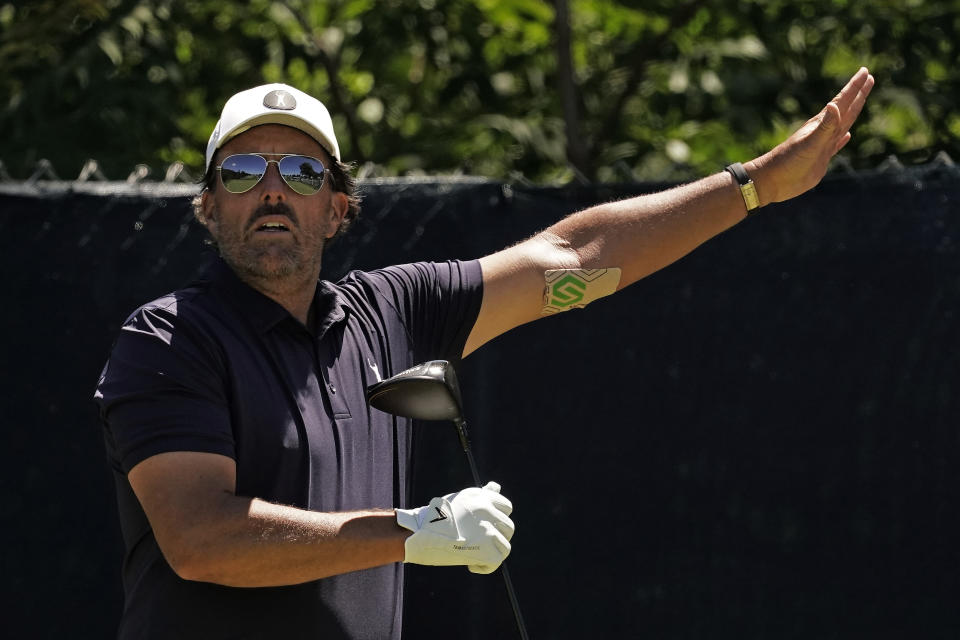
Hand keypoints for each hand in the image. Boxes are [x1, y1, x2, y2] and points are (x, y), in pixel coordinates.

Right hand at [396, 481, 514, 573]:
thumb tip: (496, 486)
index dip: (497, 518)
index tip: (484, 526)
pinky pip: (496, 562)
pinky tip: (472, 564)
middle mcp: (487, 512)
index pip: (506, 506)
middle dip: (496, 535)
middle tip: (478, 541)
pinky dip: (485, 566)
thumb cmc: (436, 516)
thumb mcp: (460, 499)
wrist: (416, 534)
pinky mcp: (485, 551)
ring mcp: (488, 532)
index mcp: (482, 498)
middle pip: (508, 526)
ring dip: (492, 551)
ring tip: (476, 552)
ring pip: (505, 545)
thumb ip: (482, 495)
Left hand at [749, 67, 874, 205]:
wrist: (772, 181)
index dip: (854, 87)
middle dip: (857, 93)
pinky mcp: (820, 159)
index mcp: (821, 125)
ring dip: (852, 112)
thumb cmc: (788, 161)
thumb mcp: (809, 143)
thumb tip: (834, 105)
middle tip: (867, 77)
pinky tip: (847, 135)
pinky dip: (843, 139)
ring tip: (860, 100)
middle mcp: (823, 132)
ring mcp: (822, 145)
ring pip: (843, 124)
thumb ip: (824, 126)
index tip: (865, 72)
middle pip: (846, 109)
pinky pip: (836, 145)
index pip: (842, 102)